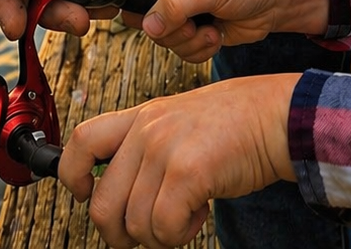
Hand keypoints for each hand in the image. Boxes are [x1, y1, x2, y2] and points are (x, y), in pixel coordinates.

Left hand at [58, 75, 298, 248]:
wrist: (277, 116)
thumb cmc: (236, 125)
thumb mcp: (181, 121)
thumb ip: (149, 147)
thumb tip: (121, 195)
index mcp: (143, 116)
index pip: (82, 141)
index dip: (73, 176)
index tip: (88, 194)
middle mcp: (148, 130)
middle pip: (103, 205)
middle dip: (123, 234)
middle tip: (151, 229)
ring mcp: (165, 149)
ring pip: (135, 226)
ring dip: (161, 234)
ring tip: (187, 211)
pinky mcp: (187, 171)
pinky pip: (163, 229)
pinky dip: (180, 234)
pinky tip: (199, 212)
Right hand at [129, 0, 330, 61]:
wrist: (282, 0)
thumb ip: (177, 2)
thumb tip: (148, 26)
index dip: (141, 7)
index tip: (155, 22)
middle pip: (149, 20)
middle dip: (174, 30)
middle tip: (195, 24)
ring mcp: (187, 9)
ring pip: (165, 39)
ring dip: (188, 43)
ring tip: (212, 30)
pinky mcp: (198, 29)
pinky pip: (182, 50)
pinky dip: (198, 50)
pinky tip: (217, 37)